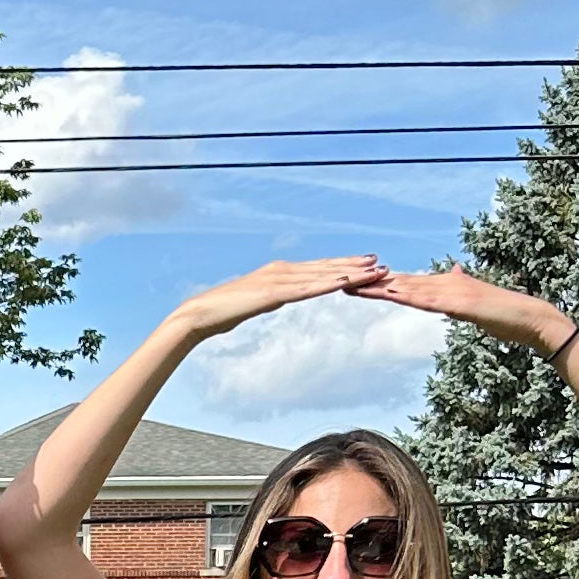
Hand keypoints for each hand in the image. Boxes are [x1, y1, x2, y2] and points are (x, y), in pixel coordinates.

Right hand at [171, 253, 389, 341]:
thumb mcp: (256, 302)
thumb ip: (273, 297)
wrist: (198, 314)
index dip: (343, 266)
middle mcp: (281, 271)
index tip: (366, 264)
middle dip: (354, 266)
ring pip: (320, 276)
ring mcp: (277, 280)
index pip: (318, 269)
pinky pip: (304, 290)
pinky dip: (325, 285)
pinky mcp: (271, 293)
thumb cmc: (223, 312)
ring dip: (348, 274)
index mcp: (279, 274)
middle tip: (381, 263)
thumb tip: (282, 297)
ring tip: (373, 271)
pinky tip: (343, 283)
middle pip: (325, 268)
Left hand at [372, 263, 566, 344]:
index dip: (381, 282)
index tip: (357, 281)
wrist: (528, 318)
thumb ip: (462, 287)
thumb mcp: (475, 301)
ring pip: (411, 289)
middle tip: (343, 281)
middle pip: (402, 283)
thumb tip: (456, 271)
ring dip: (383, 288)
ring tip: (357, 286)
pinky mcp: (461, 303)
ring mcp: (454, 291)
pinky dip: (412, 298)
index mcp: (447, 284)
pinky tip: (395, 296)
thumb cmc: (503, 314)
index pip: (407, 284)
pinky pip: (431, 301)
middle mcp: (446, 283)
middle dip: (372, 283)